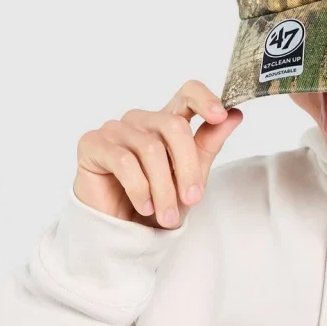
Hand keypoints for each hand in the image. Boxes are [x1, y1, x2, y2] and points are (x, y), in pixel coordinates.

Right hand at [73, 80, 242, 228]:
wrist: (125, 232)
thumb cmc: (159, 202)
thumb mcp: (192, 176)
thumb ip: (209, 143)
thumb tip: (234, 115)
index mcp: (167, 122)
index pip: (187, 93)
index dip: (205, 99)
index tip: (220, 116)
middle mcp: (141, 120)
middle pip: (175, 127)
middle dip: (188, 168)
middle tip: (193, 200)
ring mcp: (115, 129)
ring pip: (151, 150)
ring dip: (164, 189)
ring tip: (167, 215)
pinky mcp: (92, 144)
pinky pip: (123, 161)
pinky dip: (139, 189)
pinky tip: (144, 207)